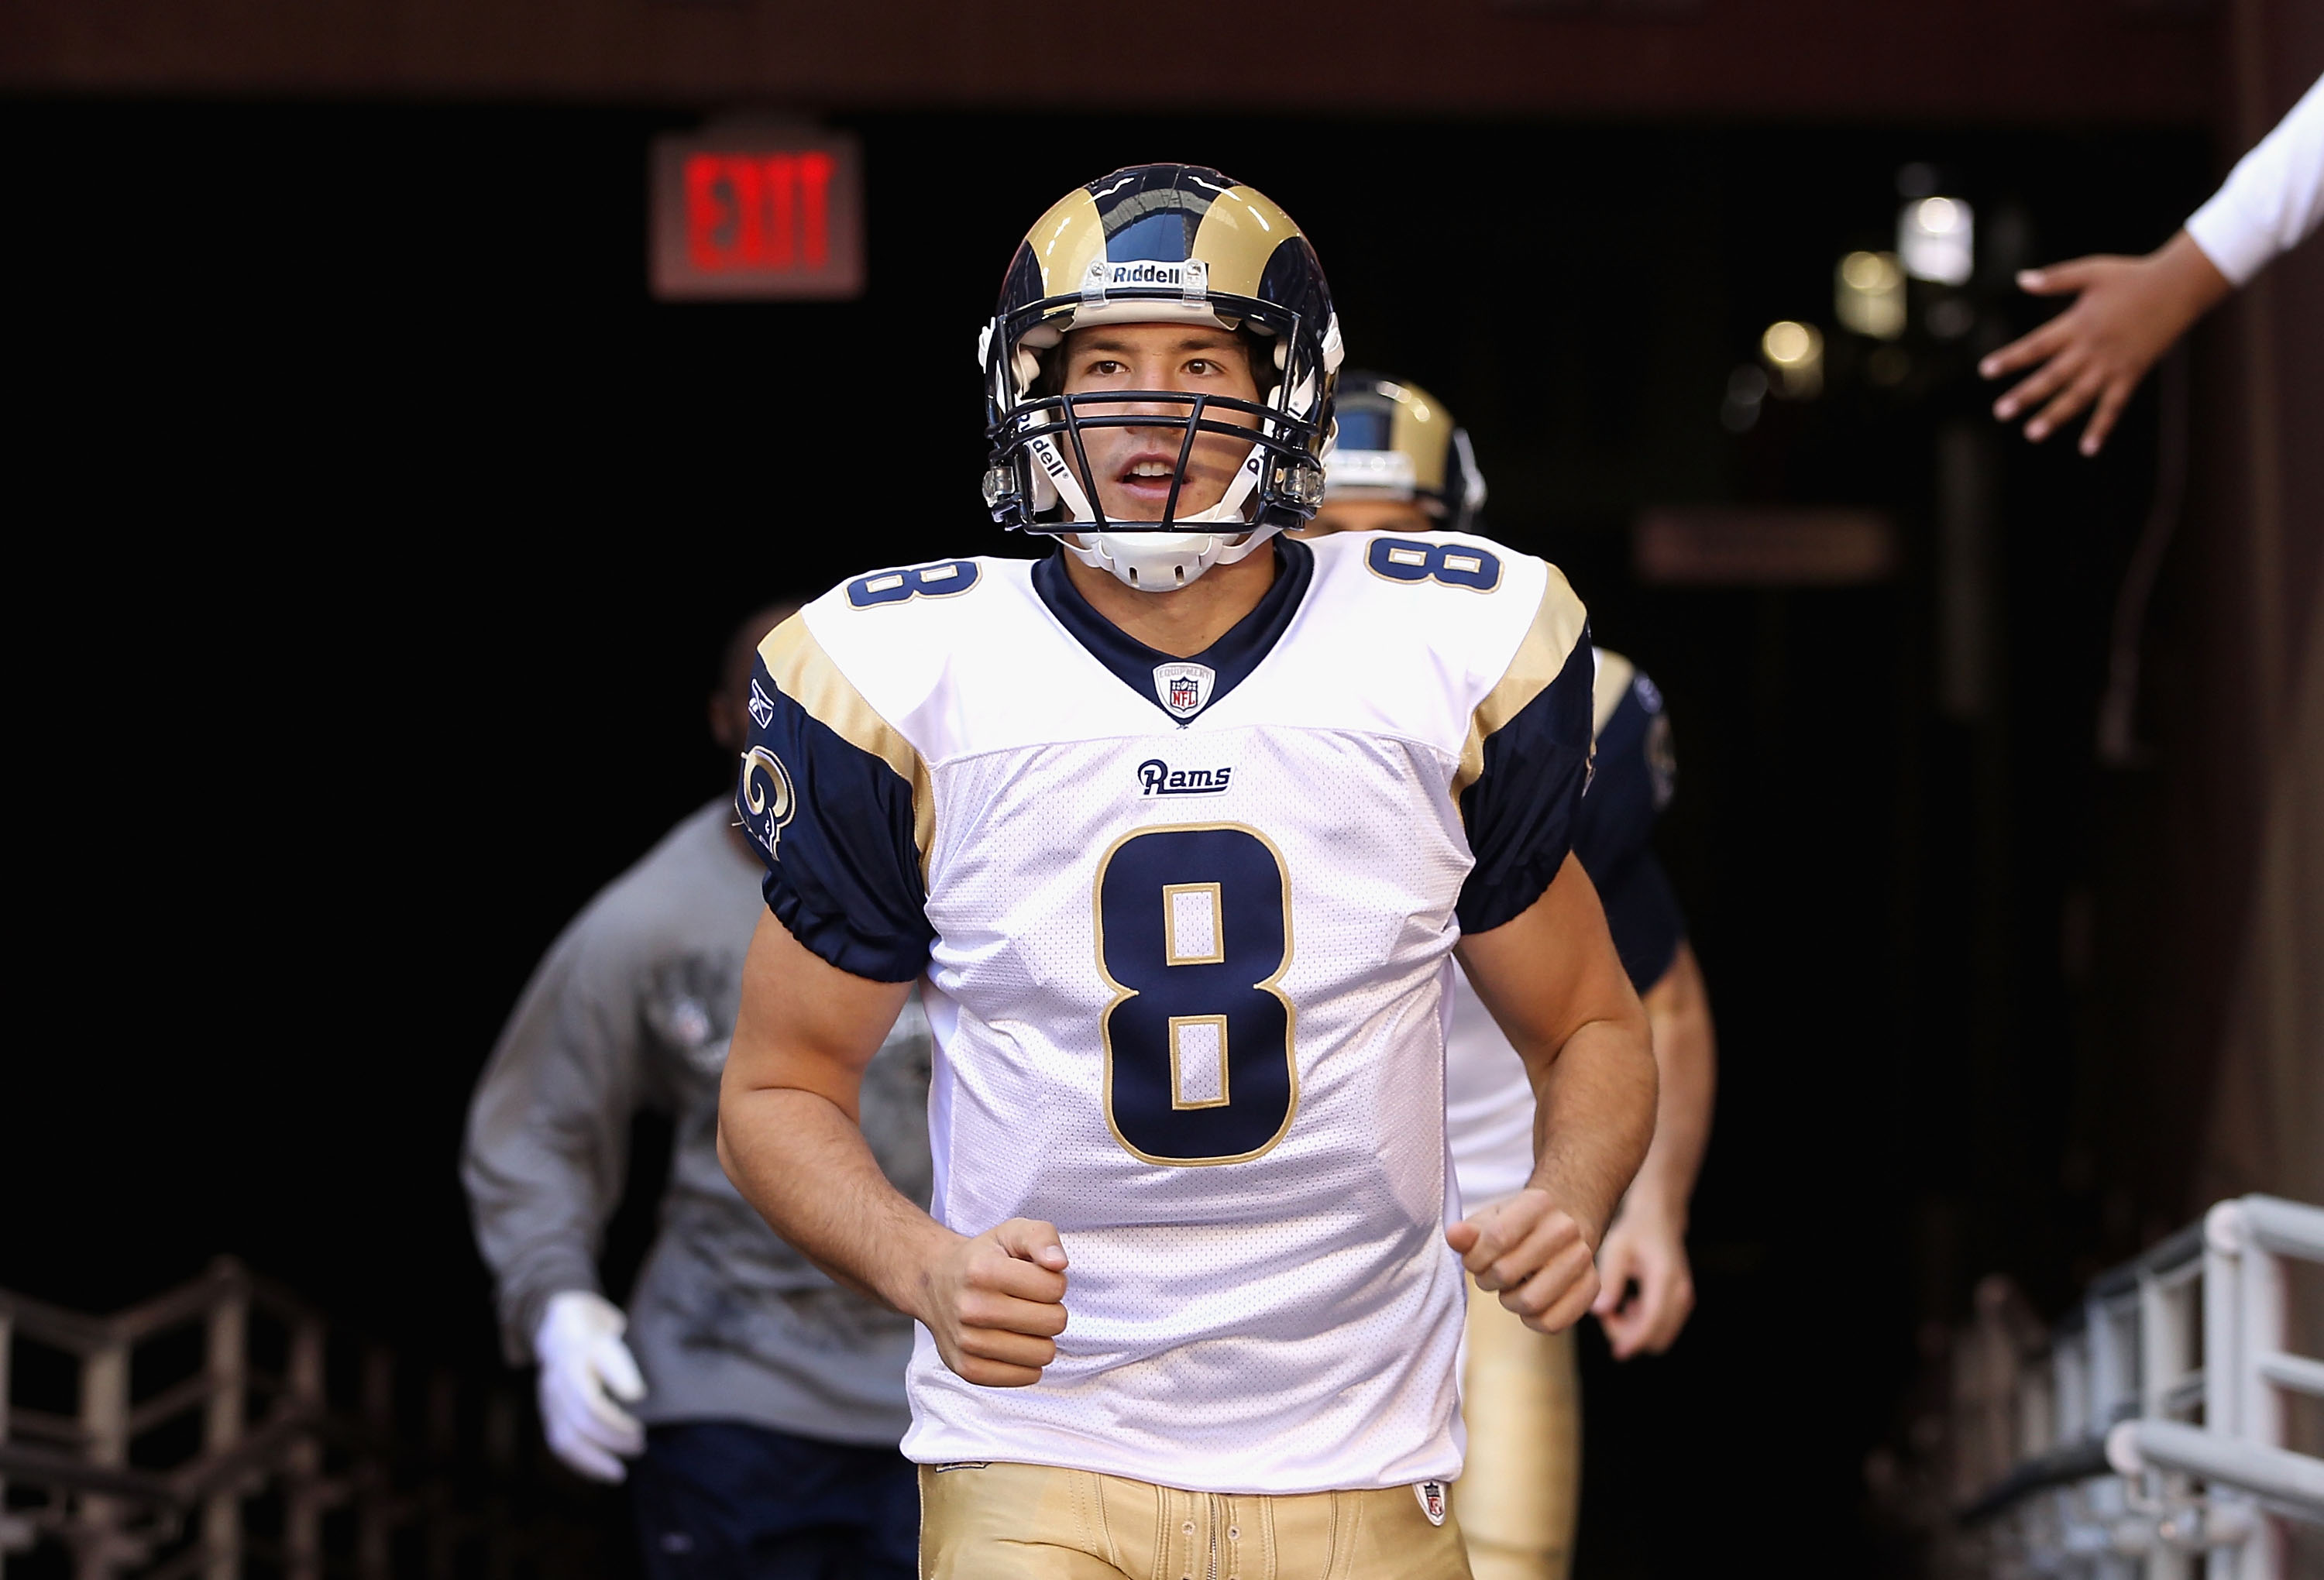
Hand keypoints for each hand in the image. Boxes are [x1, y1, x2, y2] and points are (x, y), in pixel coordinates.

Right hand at [532, 1290, 647, 1482]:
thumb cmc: (595, 1337)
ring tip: (620, 1473)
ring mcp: (549, 1398)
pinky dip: (582, 1462)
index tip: (641, 1415)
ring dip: (594, 1459)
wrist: (559, 1327)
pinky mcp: (548, 1414)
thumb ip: (621, 1368)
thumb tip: (636, 1396)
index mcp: (577, 1358)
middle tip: (640, 1446)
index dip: (615, 1416)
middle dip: (612, 1437)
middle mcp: (559, 1379)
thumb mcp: (610, 1339)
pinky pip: (560, 1444)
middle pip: (582, 1418)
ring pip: (565, 1438)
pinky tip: (604, 1470)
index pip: (593, 1395)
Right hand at [911, 1218, 1069, 1387]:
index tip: (1035, 1279)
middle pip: (1053, 1322)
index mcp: (983, 1270)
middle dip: (1051, 1309)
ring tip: (1021, 1322)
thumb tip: (1059, 1263)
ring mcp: (967, 1343)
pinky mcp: (968, 1369)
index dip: (1054, 1281)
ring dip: (1041, 1337)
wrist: (935, 1283)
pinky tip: (1013, 1342)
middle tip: (1030, 1302)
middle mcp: (971, 1308)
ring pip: (1043, 1354)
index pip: (1055, 1287)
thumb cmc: (984, 1257)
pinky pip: (1027, 1377)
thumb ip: (1042, 1238)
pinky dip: (1028, 1362)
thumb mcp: (1012, 1232)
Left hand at [1445, 1187, 1599, 1333]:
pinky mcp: (1591, 1287)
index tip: (1472, 1262)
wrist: (1563, 1228)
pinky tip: (1529, 1305)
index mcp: (1538, 1203)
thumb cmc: (1518, 1227)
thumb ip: (1469, 1231)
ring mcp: (1583, 1258)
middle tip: (1490, 1276)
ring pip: (1531, 1302)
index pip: (1496, 1238)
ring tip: (1509, 1290)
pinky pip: (1553, 1322)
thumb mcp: (1490, 1220)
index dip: (1475, 1259)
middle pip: (1508, 1272)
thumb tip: (1454, 1235)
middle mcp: (1566, 1228)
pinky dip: (1532, 1321)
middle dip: (1488, 1281)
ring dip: (1509, 1302)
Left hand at [1590, 1201, 1695, 1358]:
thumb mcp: (1616, 1248)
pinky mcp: (1682, 1303)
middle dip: (1629, 1336)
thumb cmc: (1634, 1232)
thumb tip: (1600, 1312)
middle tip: (1605, 1312)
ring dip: (1635, 1332)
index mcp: (1665, 1277)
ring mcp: (1685, 1299)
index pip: (1652, 1320)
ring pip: (1661, 1337)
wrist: (1660, 1219)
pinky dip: (1644, 1327)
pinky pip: (1663, 1328)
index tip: (1616, 1352)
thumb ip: (1609, 1280)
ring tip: (1616, 1307)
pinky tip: (1630, 1305)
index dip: (1634, 1340)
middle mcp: (1681, 1292)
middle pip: (1657, 1337)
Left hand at [1980, 231, 2229, 456]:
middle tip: (2000, 412)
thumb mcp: (2092, 270)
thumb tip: (2022, 280)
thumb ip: (2057, 278)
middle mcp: (2092, 347)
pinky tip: (2087, 448)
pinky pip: (2114, 405)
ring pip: (2079, 396)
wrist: (2180, 285)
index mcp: (2078, 323)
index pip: (2036, 345)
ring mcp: (2112, 364)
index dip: (2011, 358)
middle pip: (2053, 376)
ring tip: (2031, 433)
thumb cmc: (2133, 276)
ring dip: (2055, 416)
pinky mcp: (2132, 373)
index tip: (1986, 371)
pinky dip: (2101, 427)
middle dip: (2026, 395)